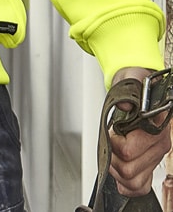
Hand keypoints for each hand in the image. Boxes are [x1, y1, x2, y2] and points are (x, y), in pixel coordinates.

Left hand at [108, 66, 171, 197]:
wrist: (141, 87)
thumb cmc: (135, 85)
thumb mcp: (129, 81)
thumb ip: (127, 93)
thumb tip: (125, 107)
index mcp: (156, 127)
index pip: (129, 150)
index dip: (113, 143)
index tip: (111, 132)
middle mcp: (159, 145)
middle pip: (128, 170)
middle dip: (111, 157)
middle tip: (109, 142)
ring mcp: (155, 157)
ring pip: (133, 182)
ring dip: (116, 171)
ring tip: (113, 154)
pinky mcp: (150, 165)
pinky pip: (140, 187)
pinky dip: (126, 184)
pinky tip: (119, 171)